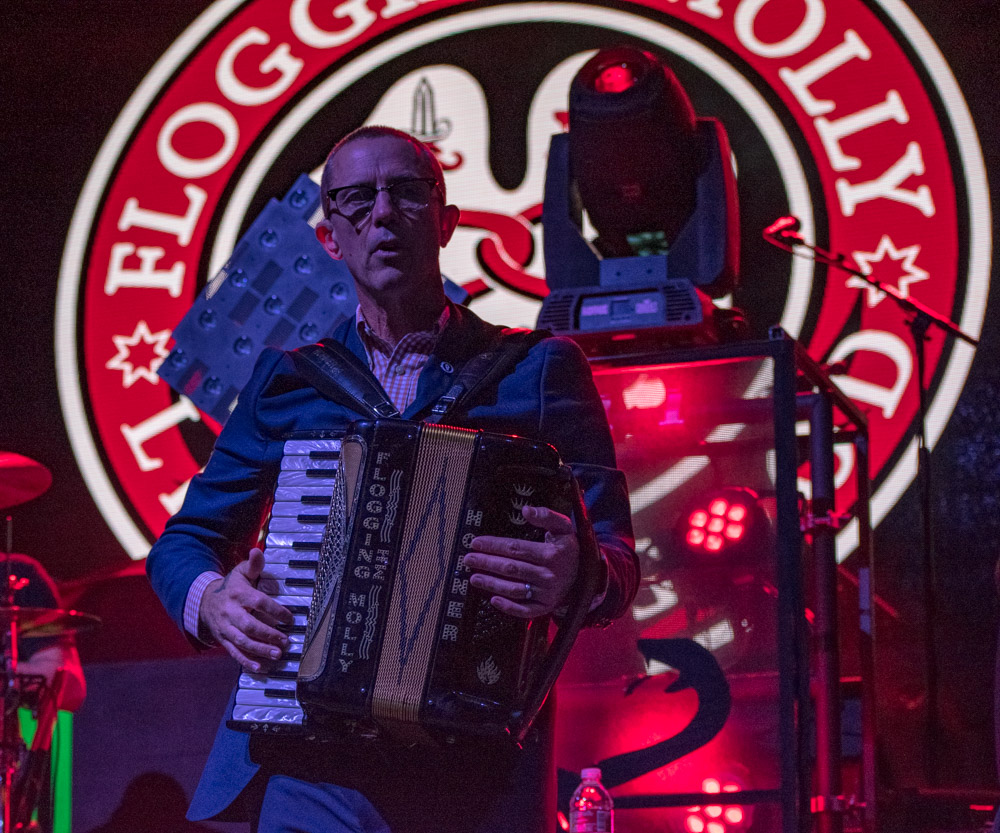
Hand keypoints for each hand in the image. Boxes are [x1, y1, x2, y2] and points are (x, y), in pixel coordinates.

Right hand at [200, 548, 293, 672]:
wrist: (204, 602)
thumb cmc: (231, 587)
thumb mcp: (241, 573)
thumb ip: (253, 565)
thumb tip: (257, 551)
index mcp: (237, 594)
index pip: (258, 602)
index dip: (275, 610)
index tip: (290, 618)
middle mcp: (230, 612)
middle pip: (249, 625)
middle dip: (268, 634)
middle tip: (285, 641)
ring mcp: (225, 628)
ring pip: (242, 641)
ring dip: (260, 650)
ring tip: (277, 654)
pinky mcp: (223, 640)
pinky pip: (234, 653)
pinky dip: (246, 662)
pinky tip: (259, 668)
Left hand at [463, 505, 578, 617]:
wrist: (587, 574)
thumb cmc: (569, 548)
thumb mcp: (564, 528)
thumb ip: (546, 516)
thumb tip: (526, 510)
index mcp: (551, 554)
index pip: (516, 548)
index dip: (494, 545)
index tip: (476, 543)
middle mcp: (548, 575)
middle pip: (511, 568)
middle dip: (487, 563)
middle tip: (468, 559)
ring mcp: (547, 593)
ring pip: (514, 589)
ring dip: (492, 584)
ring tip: (474, 577)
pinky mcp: (546, 607)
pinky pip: (525, 610)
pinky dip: (509, 607)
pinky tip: (493, 600)